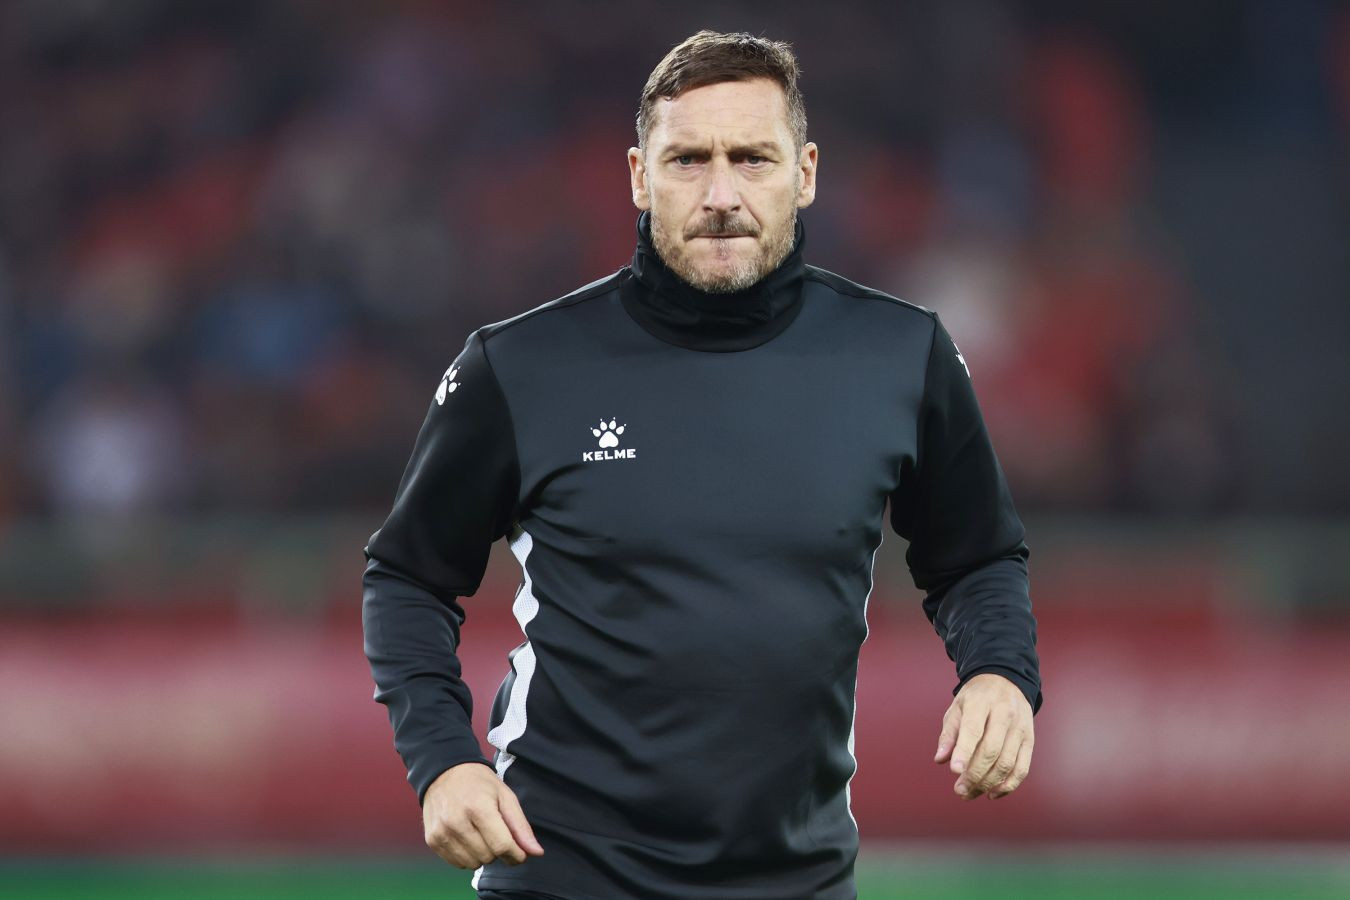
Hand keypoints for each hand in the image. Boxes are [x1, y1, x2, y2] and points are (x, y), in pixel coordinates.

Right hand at [423, 761, 545, 867]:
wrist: (444, 772)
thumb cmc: (479, 783)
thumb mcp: (505, 796)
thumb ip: (521, 826)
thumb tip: (536, 852)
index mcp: (479, 808)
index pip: (502, 846)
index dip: (516, 855)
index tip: (520, 853)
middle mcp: (457, 822)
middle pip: (488, 857)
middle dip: (498, 850)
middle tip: (495, 832)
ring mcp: (442, 832)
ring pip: (473, 864)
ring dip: (482, 855)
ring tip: (480, 834)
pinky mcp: (432, 840)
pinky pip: (457, 863)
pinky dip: (467, 856)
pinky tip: (467, 837)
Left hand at [933, 673, 1033, 800]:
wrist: (1007, 680)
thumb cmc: (977, 698)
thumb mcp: (957, 707)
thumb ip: (949, 734)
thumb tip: (941, 760)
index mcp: (982, 703)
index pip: (973, 729)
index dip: (964, 751)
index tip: (955, 771)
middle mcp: (1004, 715)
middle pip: (992, 750)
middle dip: (975, 775)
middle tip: (959, 790)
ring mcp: (1020, 729)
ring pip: (1007, 763)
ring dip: (988, 784)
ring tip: (970, 793)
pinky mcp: (1029, 740)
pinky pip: (1022, 768)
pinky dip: (1008, 785)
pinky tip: (992, 793)